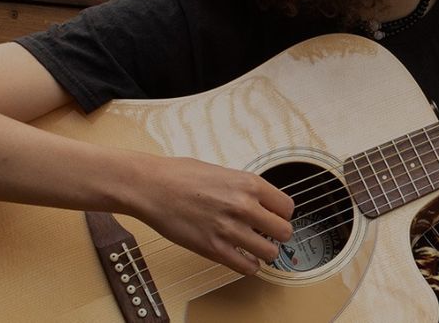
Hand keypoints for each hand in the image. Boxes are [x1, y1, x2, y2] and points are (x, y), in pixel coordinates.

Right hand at [129, 156, 294, 274]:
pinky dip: (248, 266)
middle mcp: (244, 206)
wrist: (151, 186)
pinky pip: (246, 267)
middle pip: (284, 231)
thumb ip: (245, 188)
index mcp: (249, 184)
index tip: (274, 217)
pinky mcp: (213, 248)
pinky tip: (242, 258)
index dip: (282, 214)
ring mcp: (229, 229)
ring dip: (265, 252)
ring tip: (254, 247)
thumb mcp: (224, 172)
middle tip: (266, 233)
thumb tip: (260, 201)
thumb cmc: (181, 175)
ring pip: (270, 252)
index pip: (287, 207)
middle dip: (277, 234)